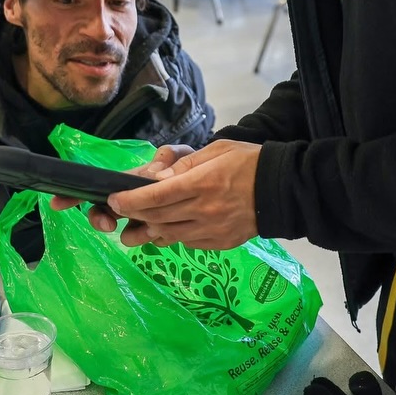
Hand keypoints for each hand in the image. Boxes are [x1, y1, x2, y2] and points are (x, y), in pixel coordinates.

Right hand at [50, 145, 194, 230]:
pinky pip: (151, 240)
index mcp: (130, 181)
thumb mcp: (181, 155)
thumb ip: (168, 159)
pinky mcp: (163, 234)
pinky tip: (164, 234)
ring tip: (147, 230)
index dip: (74, 195)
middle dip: (99, 219)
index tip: (57, 203)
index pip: (98, 186)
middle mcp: (133, 202)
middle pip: (103, 213)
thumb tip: (155, 175)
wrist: (215, 185)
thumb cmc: (192, 166)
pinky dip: (154, 238)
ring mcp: (146, 219)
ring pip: (126, 232)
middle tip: (108, 225)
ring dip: (132, 233)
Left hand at [105, 139, 260, 248]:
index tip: (114, 200)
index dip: (131, 200)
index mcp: (202, 183)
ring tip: (136, 229)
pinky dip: (173, 237)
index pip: (157, 195)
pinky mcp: (220, 244)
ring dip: (149, 230)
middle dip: (134, 216)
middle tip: (120, 214)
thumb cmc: (247, 162)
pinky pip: (187, 243)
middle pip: (157, 217)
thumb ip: (184, 166)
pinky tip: (168, 230)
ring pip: (169, 235)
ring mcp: (212, 230)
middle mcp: (204, 210)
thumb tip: (157, 179)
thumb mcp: (216, 151)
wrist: (281, 190)